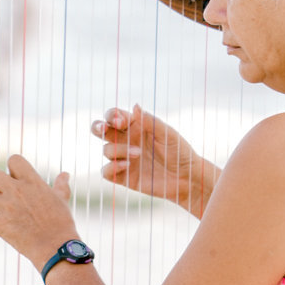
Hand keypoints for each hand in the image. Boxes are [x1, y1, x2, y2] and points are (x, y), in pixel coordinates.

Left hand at [0, 154, 76, 268]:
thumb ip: (60, 184)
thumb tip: (65, 174)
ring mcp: (6, 208)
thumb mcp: (62, 199)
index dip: (13, 167)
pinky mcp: (0, 226)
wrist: (57, 247)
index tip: (16, 177)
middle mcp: (16, 191)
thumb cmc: (61, 222)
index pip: (14, 160)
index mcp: (31, 182)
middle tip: (1, 192)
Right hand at [92, 104, 216, 215]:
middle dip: (98, 127)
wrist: (187, 178)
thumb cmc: (180, 152)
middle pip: (101, 130)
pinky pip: (106, 171)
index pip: (115, 116)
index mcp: (136, 126)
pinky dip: (112, 167)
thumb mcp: (168, 134)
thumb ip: (150, 121)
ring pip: (106, 150)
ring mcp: (123, 158)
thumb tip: (135, 105)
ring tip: (138, 154)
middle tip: (103, 129)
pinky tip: (127, 166)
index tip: (121, 122)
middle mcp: (126, 140)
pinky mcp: (124, 177)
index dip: (112, 116)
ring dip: (118, 150)